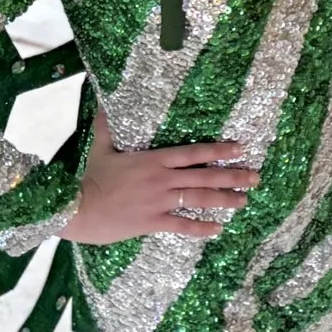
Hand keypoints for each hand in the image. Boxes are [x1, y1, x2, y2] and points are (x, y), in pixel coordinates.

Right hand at [58, 111, 258, 243]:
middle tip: (255, 177)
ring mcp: (158, 201)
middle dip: (232, 176)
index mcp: (153, 160)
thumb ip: (107, 126)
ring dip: (224, 200)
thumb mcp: (100, 147)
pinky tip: (218, 228)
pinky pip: (182, 225)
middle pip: (204, 175)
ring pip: (198, 199)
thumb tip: (106, 103)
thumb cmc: (88, 177)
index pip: (194, 152)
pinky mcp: (152, 222)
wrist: (76, 207)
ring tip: (244, 201)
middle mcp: (161, 179)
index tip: (241, 148)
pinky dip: (201, 227)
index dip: (219, 150)